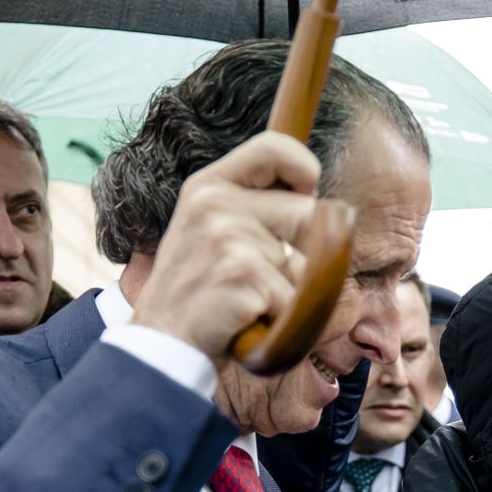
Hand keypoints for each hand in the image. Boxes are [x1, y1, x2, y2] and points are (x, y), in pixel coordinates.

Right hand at [133, 131, 324, 363]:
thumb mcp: (214, 234)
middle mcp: (215, 203)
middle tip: (263, 280)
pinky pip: (296, 300)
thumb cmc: (200, 293)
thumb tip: (328, 207)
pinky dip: (281, 322)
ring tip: (250, 302)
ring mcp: (227, 236)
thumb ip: (256, 210)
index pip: (274, 147)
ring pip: (308, 265)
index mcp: (209, 186)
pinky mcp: (242, 273)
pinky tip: (246, 322)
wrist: (163, 344)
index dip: (304, 168)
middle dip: (304, 254)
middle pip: (309, 213)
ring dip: (290, 295)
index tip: (307, 194)